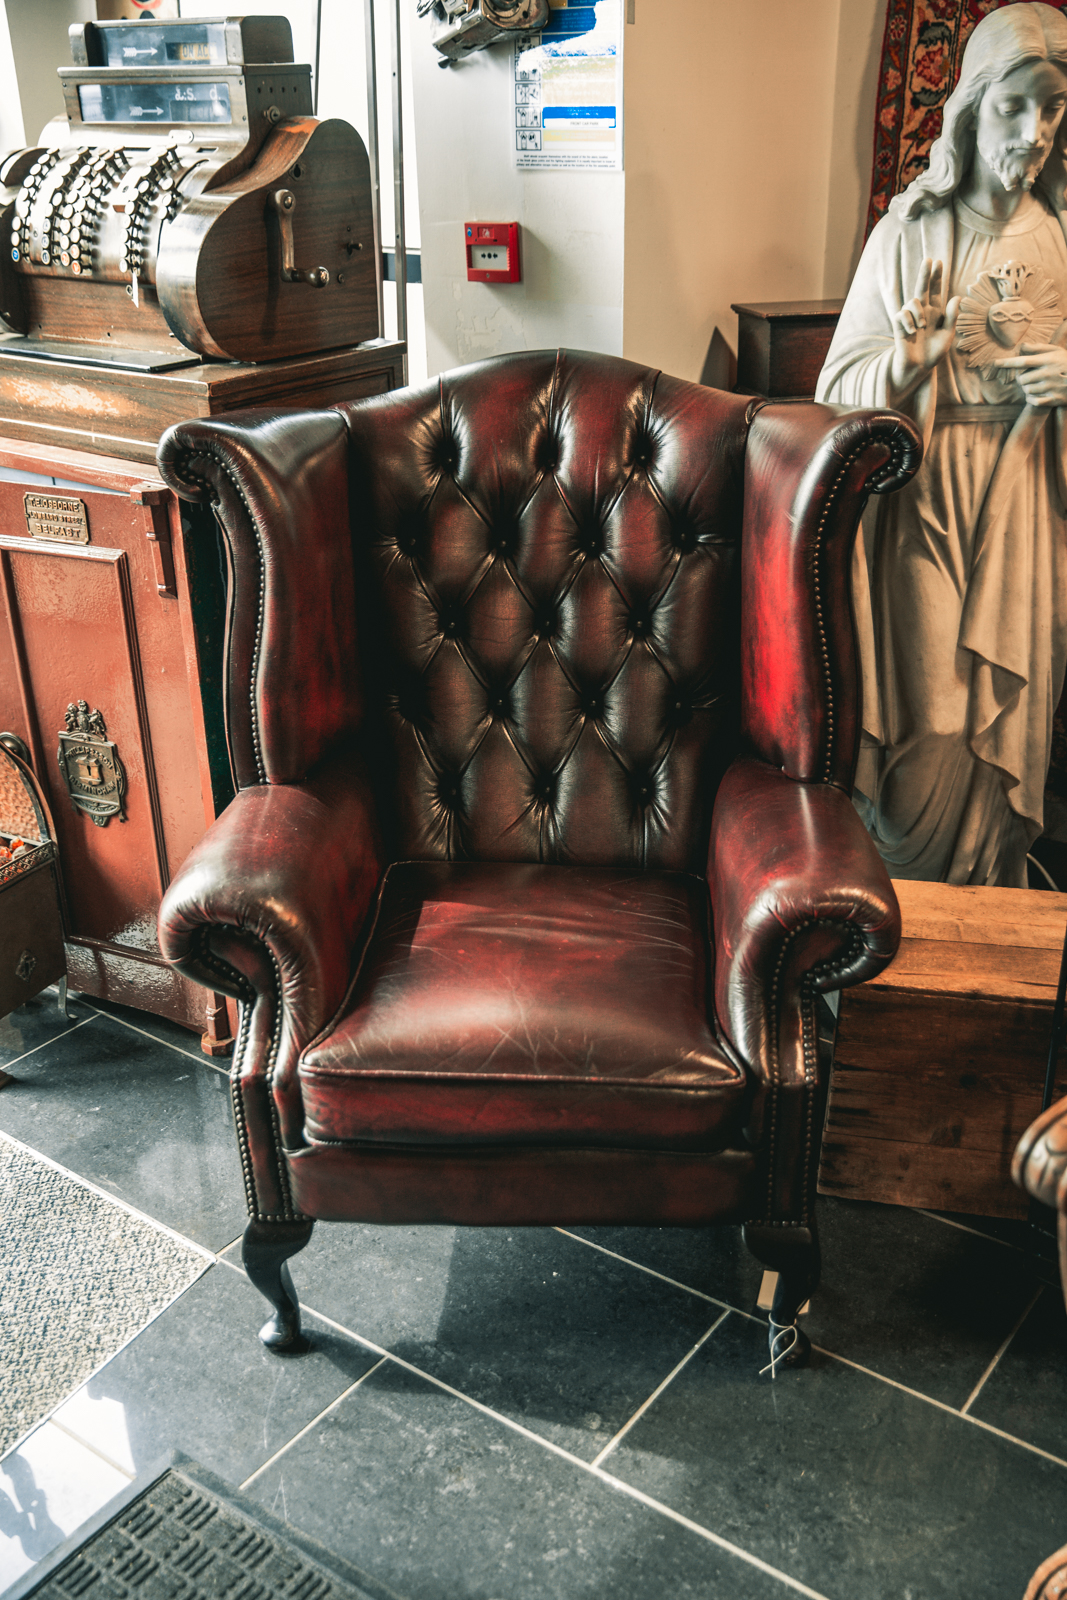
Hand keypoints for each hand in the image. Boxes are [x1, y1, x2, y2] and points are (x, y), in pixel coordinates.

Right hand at [889, 259, 960, 402]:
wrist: (919, 368)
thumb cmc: (933, 354)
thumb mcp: (947, 335)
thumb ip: (952, 317)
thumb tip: (957, 297)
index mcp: (935, 312)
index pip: (935, 290)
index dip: (936, 277)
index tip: (938, 262)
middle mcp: (922, 312)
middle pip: (922, 288)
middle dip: (924, 274)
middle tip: (928, 259)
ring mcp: (910, 318)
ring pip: (912, 301)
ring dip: (918, 312)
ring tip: (921, 327)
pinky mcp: (899, 325)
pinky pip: (902, 314)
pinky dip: (909, 322)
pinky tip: (912, 332)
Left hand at [993, 342, 1066, 406]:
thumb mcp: (1056, 351)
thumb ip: (1038, 348)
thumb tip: (1022, 346)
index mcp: (1047, 360)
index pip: (1023, 361)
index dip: (1008, 362)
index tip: (995, 363)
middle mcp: (1048, 374)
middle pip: (1022, 379)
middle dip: (1022, 379)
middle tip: (1030, 377)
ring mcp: (1051, 387)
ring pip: (1027, 391)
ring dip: (1027, 389)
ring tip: (1037, 385)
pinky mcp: (1054, 399)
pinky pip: (1034, 402)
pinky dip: (1032, 399)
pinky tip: (1037, 395)